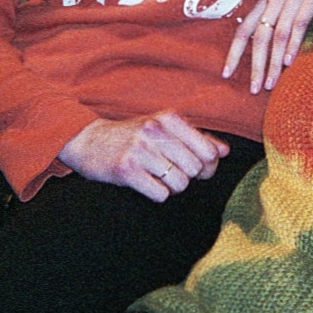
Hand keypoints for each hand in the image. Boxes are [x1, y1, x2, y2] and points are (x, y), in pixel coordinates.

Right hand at [56, 111, 228, 202]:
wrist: (87, 141)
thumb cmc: (132, 136)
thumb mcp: (163, 129)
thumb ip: (196, 138)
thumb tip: (225, 151)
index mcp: (168, 118)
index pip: (208, 150)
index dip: (207, 165)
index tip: (196, 166)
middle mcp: (155, 131)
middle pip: (195, 169)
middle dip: (187, 177)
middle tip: (170, 172)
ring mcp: (140, 150)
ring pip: (180, 183)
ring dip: (171, 187)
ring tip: (156, 177)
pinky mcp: (126, 170)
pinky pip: (160, 194)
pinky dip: (157, 194)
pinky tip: (145, 183)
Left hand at [222, 0, 312, 92]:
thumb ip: (272, 9)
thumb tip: (264, 38)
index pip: (244, 29)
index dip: (234, 53)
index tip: (226, 74)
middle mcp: (274, 0)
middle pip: (260, 38)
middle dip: (256, 66)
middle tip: (255, 90)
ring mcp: (293, 0)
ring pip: (278, 36)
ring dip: (273, 63)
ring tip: (270, 84)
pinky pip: (299, 25)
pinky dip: (293, 44)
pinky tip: (289, 62)